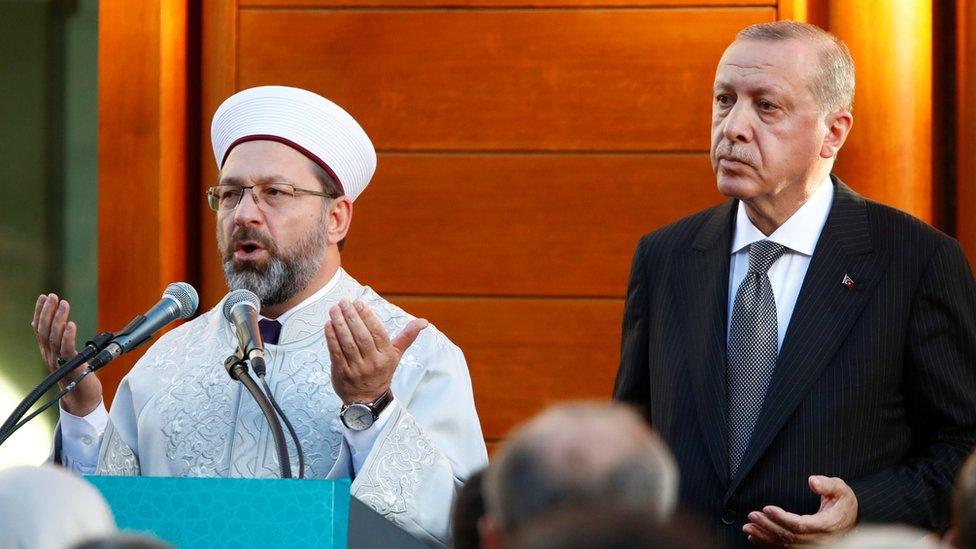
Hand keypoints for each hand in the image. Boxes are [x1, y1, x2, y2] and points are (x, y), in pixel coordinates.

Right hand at [31, 294, 102, 415]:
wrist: (82, 400)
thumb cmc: (75, 376)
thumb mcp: (61, 356)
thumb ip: (51, 340)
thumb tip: (37, 323)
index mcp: (48, 352)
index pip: (40, 329)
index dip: (40, 312)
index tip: (43, 297)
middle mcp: (50, 356)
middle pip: (44, 331)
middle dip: (47, 312)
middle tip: (52, 296)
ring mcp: (59, 362)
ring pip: (54, 338)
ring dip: (58, 319)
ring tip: (63, 304)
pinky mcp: (72, 367)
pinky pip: (67, 350)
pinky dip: (68, 337)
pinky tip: (70, 324)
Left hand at [324, 299, 427, 403]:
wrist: (368, 399)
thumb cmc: (382, 372)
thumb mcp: (396, 355)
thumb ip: (407, 336)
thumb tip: (423, 322)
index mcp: (386, 356)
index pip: (377, 332)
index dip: (367, 317)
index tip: (358, 303)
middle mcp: (372, 362)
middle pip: (361, 336)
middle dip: (352, 317)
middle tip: (344, 302)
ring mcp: (356, 369)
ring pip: (347, 343)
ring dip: (339, 324)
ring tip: (334, 309)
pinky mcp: (342, 373)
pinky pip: (336, 352)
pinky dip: (331, 338)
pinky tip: (328, 325)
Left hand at [743, 475, 857, 546]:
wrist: (850, 522)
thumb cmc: (843, 504)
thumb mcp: (841, 490)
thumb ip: (827, 484)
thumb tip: (812, 481)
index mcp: (826, 525)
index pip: (800, 525)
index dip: (781, 518)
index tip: (767, 508)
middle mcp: (818, 540)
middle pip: (788, 536)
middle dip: (767, 526)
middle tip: (752, 515)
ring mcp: (811, 546)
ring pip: (784, 545)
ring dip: (764, 536)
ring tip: (748, 527)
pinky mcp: (805, 548)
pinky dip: (767, 545)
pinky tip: (755, 538)